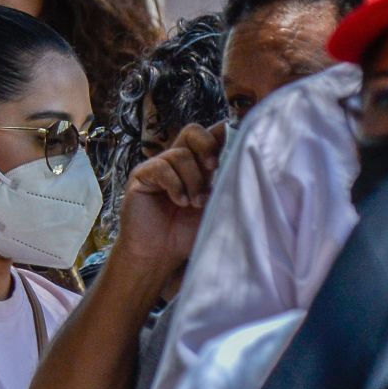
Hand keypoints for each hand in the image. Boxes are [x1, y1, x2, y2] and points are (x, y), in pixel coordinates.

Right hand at [115, 121, 225, 270]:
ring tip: (194, 204)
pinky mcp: (141, 176)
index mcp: (198, 166)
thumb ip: (227, 184)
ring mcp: (158, 167)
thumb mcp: (215, 207)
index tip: (236, 149)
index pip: (211, 136)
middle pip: (193, 131)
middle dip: (207, 146)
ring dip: (193, 180)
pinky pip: (161, 167)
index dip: (224, 135)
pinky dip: (175, 184)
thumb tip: (246, 162)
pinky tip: (180, 202)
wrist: (160, 257)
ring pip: (181, 154)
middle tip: (214, 169)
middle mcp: (178, 162)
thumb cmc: (187, 235)